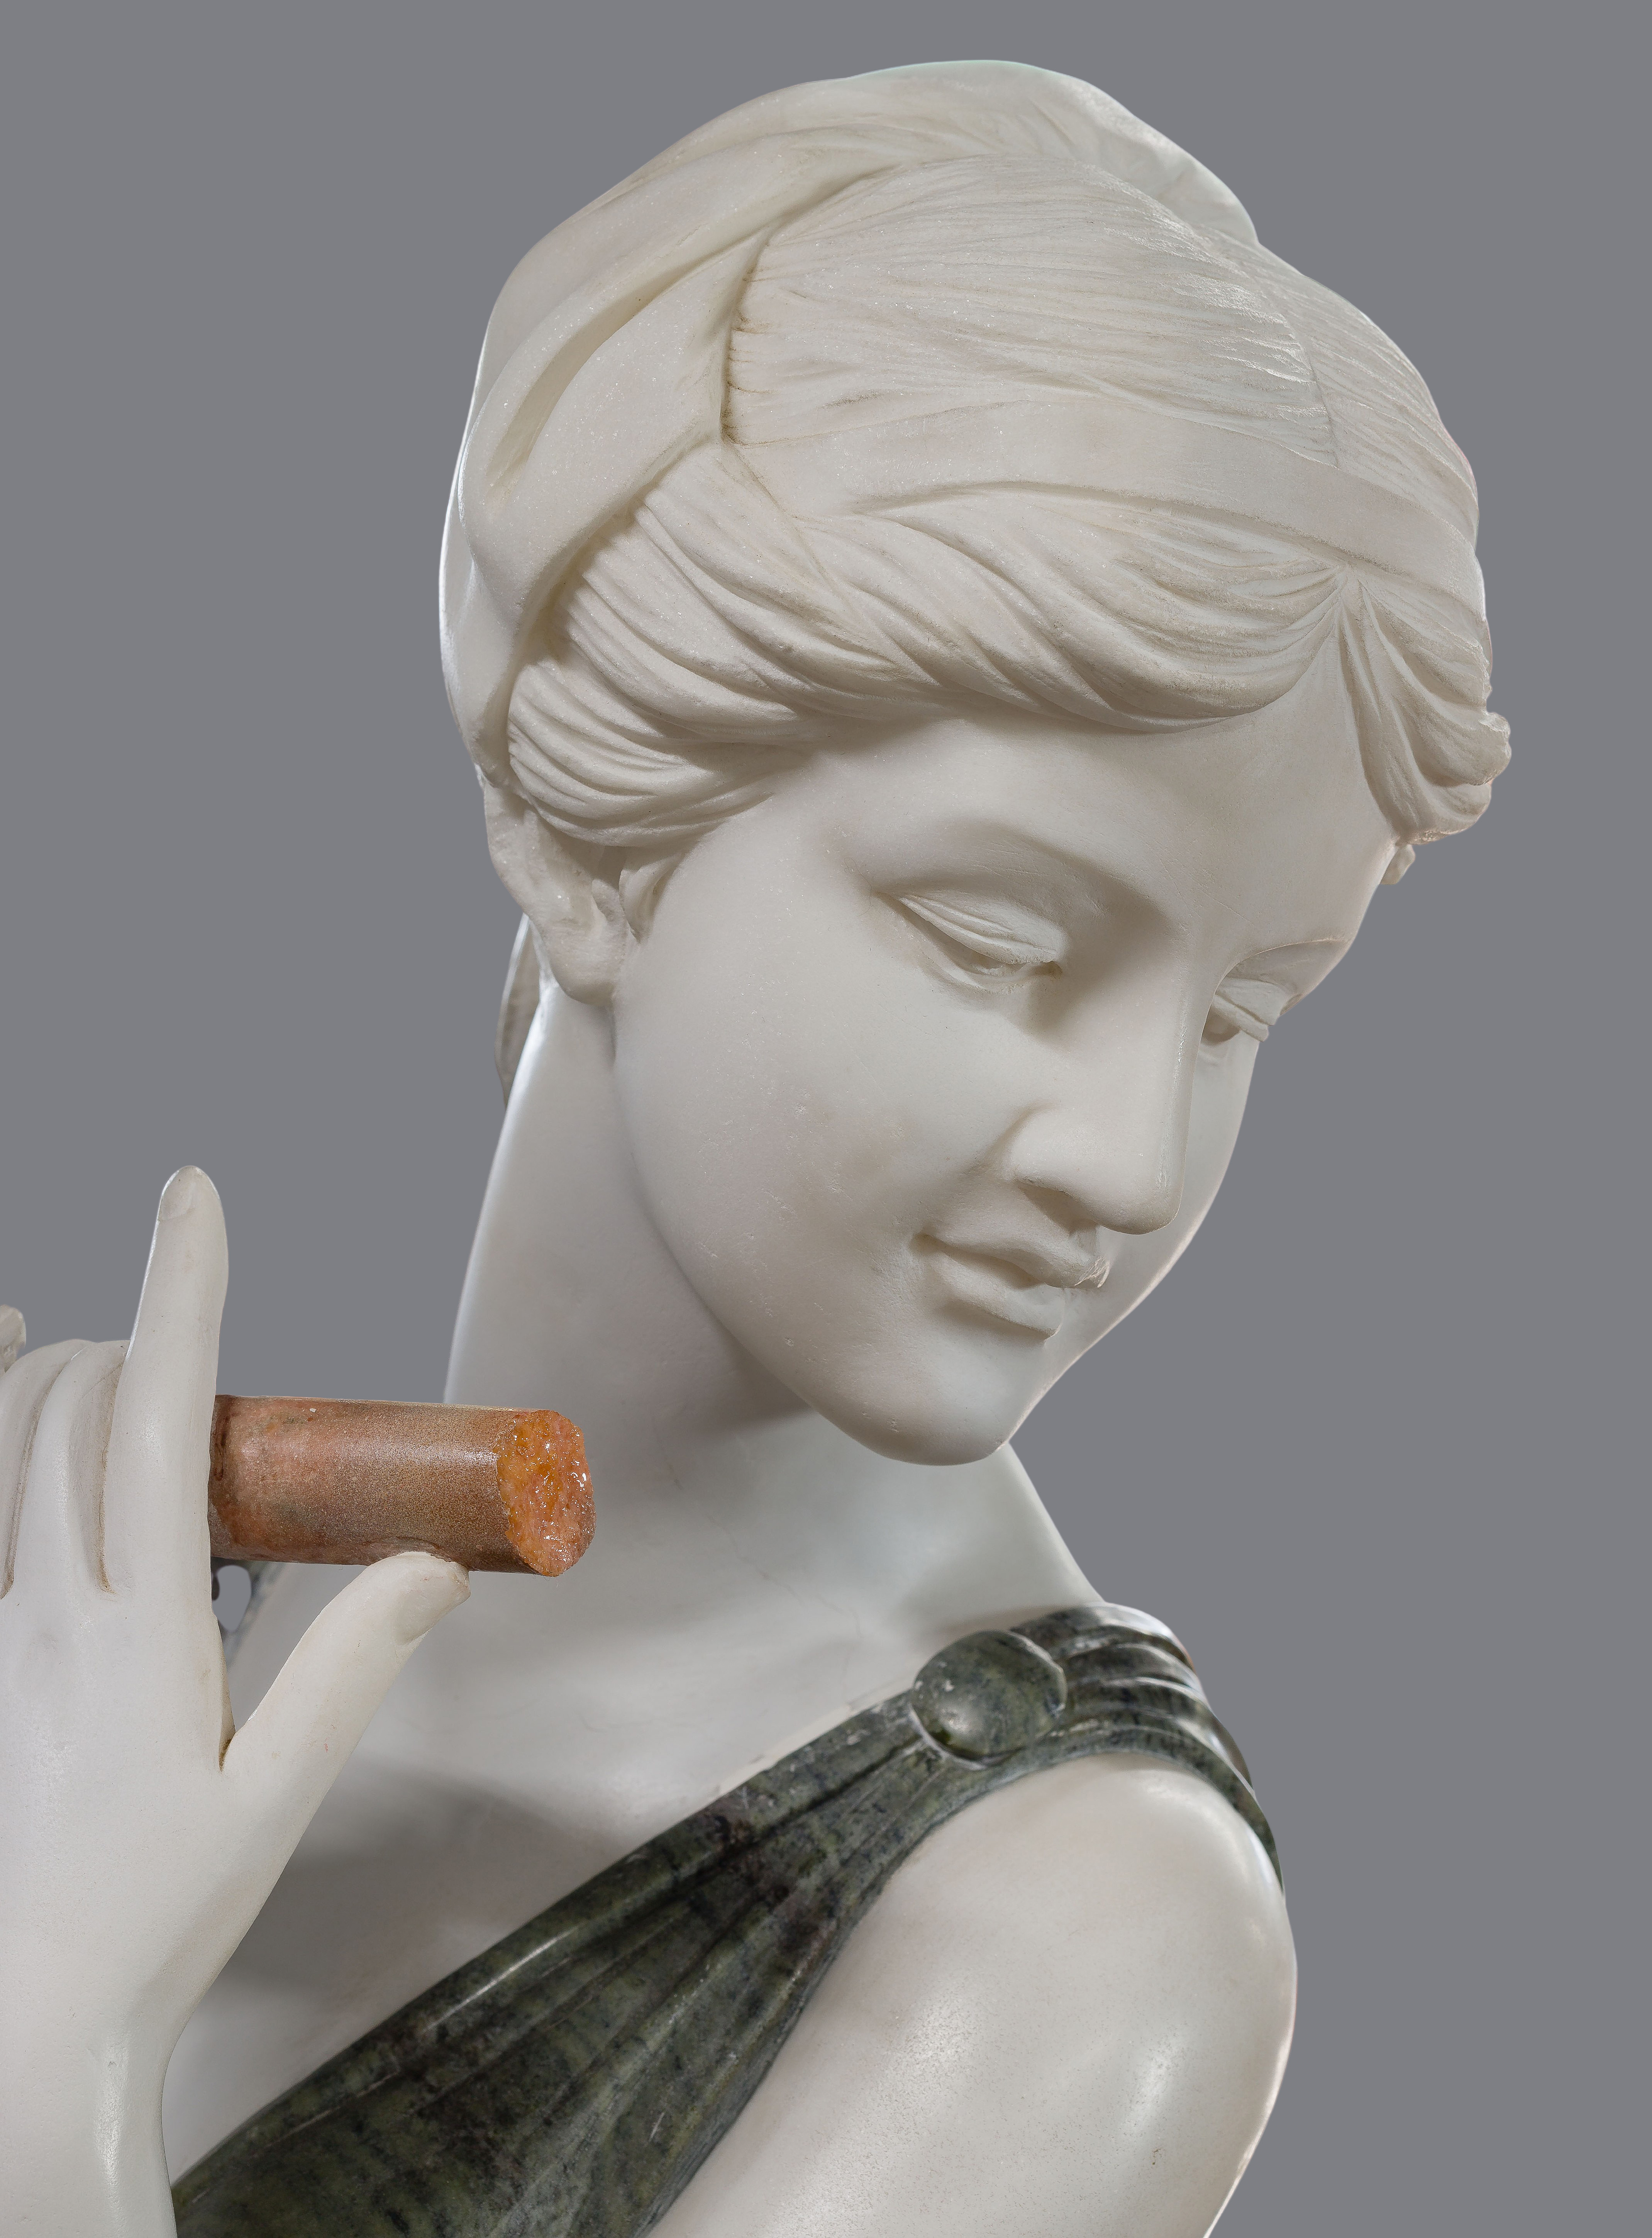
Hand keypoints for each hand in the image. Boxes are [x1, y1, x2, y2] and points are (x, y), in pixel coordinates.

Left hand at [0, 1170, 468, 2236]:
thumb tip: (426, 1561)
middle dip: (133, 1329)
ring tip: (97, 1332)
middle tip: (192, 1321)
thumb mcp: (274, 1799)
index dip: (180, 1291)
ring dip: (52, 1363)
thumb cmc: (152, 1920)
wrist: (20, 2021)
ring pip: (3, 1442)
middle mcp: (50, 1613)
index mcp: (143, 1636)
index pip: (159, 1417)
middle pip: (77, 1410)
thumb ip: (348, 1667)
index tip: (193, 1194)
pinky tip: (2, 1370)